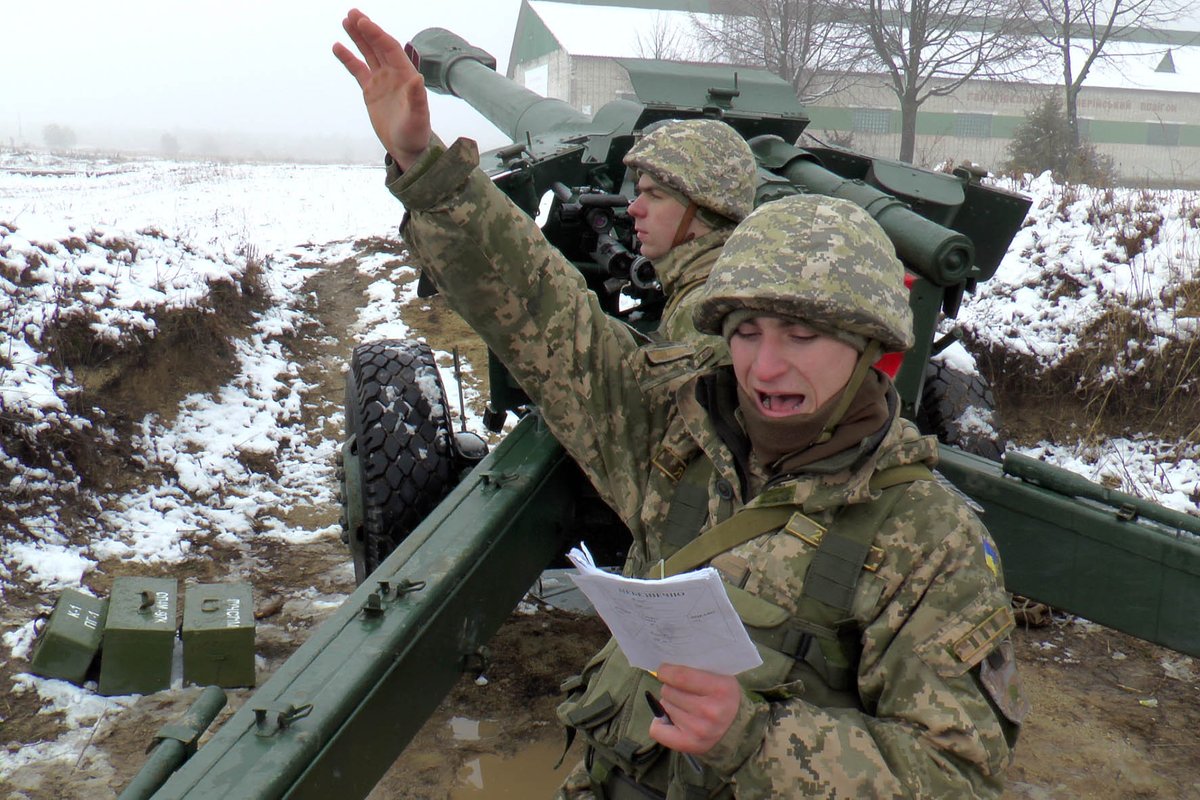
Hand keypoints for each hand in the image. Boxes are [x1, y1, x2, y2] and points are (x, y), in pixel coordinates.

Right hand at [332, 8, 430, 169]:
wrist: (408, 148)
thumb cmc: (416, 134)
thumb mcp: (418, 118)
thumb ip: (418, 99)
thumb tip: (417, 79)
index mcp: (406, 75)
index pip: (389, 49)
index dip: (376, 34)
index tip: (363, 22)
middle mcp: (394, 74)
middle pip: (378, 46)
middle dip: (366, 29)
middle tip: (352, 13)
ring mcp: (382, 81)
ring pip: (368, 53)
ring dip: (358, 37)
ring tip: (346, 20)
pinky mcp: (371, 91)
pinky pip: (358, 70)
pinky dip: (348, 58)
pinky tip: (338, 46)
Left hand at [650, 663, 742, 755]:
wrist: (740, 730)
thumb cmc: (724, 698)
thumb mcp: (721, 678)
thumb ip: (697, 670)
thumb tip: (666, 668)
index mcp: (720, 689)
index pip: (681, 676)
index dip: (666, 671)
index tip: (664, 670)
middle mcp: (710, 711)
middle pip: (669, 691)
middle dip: (670, 688)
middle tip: (682, 692)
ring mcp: (699, 730)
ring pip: (664, 707)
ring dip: (669, 704)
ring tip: (684, 707)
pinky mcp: (689, 744)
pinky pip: (657, 730)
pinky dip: (659, 723)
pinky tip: (672, 720)